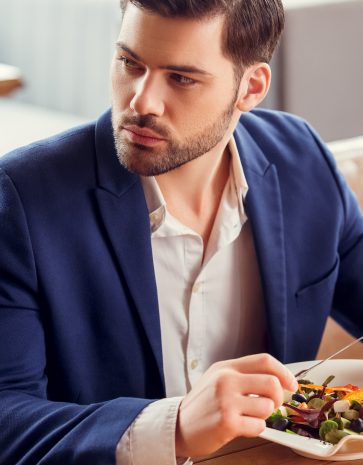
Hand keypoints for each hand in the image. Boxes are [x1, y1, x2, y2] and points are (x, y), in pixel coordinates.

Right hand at [175, 353, 297, 457]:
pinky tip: (242, 426)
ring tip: (249, 416)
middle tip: (271, 405)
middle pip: (271, 382)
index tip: (292, 385)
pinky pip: (259, 425)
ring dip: (264, 415)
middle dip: (278, 397)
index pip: (264, 360)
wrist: (179, 425)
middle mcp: (226, 380)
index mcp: (227, 367)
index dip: (284, 372)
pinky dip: (256, 428)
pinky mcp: (227, 422)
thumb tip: (278, 380)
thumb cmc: (203, 404)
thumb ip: (243, 375)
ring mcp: (226, 400)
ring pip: (267, 406)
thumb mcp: (218, 378)